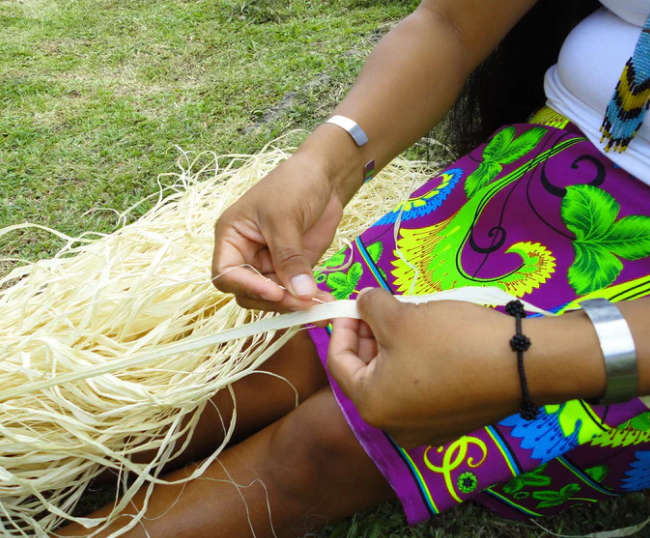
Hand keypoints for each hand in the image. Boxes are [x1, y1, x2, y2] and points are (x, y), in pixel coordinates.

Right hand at [212, 153, 341, 311]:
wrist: (323, 176)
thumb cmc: (294, 184)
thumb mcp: (286, 218)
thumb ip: (290, 258)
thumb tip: (300, 294)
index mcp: (231, 238)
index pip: (225, 275)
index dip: (248, 288)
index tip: (276, 292)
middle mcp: (246, 255)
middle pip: (249, 294)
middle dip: (275, 301)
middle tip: (304, 302)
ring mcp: (269, 264)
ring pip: (274, 299)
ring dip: (295, 305)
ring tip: (320, 305)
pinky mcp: (292, 269)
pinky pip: (296, 293)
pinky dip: (310, 300)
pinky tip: (326, 301)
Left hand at [327, 288, 522, 447]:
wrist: (524, 363)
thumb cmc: (450, 342)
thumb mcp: (399, 316)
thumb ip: (370, 306)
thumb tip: (363, 301)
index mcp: (372, 406)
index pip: (339, 363)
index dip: (341, 327)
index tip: (352, 303)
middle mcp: (394, 426)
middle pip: (368, 372)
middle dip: (369, 335)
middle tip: (380, 306)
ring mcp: (426, 428)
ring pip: (395, 379)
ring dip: (394, 346)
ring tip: (408, 316)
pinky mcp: (452, 422)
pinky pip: (422, 388)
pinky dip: (418, 362)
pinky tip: (433, 338)